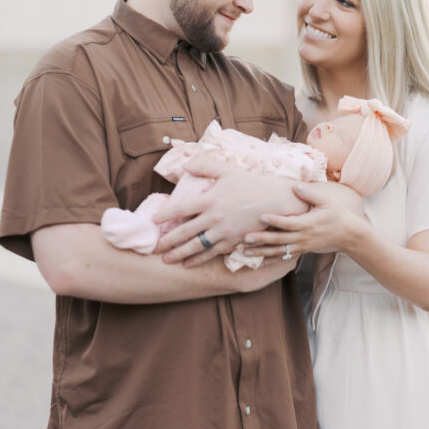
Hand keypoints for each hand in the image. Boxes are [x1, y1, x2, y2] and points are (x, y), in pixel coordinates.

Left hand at [154, 157, 307, 266]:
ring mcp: (224, 232)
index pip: (180, 208)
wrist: (276, 201)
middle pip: (184, 231)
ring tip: (166, 259)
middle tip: (154, 247)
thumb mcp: (227, 170)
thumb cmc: (251, 184)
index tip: (153, 220)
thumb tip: (184, 165)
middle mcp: (214, 217)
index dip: (164, 214)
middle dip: (167, 240)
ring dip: (180, 254)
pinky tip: (189, 264)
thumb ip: (205, 165)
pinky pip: (213, 253)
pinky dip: (199, 260)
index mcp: (210, 199)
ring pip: (196, 246)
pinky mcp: (233, 241)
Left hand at [241, 181, 364, 258]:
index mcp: (308, 224)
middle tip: (245, 238)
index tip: (261, 217)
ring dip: (261, 252)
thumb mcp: (326, 201)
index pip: (289, 223)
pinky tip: (257, 261)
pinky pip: (283, 257)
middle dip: (261, 239)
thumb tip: (295, 186)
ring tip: (244, 252)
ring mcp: (301, 246)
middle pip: (279, 240)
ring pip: (278, 251)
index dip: (275, 220)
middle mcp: (303, 237)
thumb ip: (310, 194)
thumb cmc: (337, 215)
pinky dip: (270, 260)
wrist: (348, 235)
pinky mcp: (301, 251)